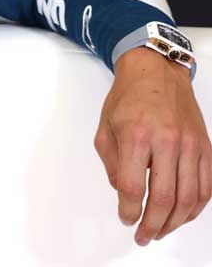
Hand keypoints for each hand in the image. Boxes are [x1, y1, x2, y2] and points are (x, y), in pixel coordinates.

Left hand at [94, 46, 211, 244]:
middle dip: (153, 223)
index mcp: (136, 135)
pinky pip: (206, 185)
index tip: (126, 218)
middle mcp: (167, 141)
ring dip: (176, 221)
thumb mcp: (105, 127)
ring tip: (162, 230)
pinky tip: (183, 215)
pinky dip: (196, 207)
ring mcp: (190, 145)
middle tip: (144, 235)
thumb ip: (112, 162)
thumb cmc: (127, 98)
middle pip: (165, 197)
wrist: (156, 71)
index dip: (129, 210)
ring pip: (190, 197)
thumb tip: (124, 192)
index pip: (134, 186)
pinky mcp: (205, 147)